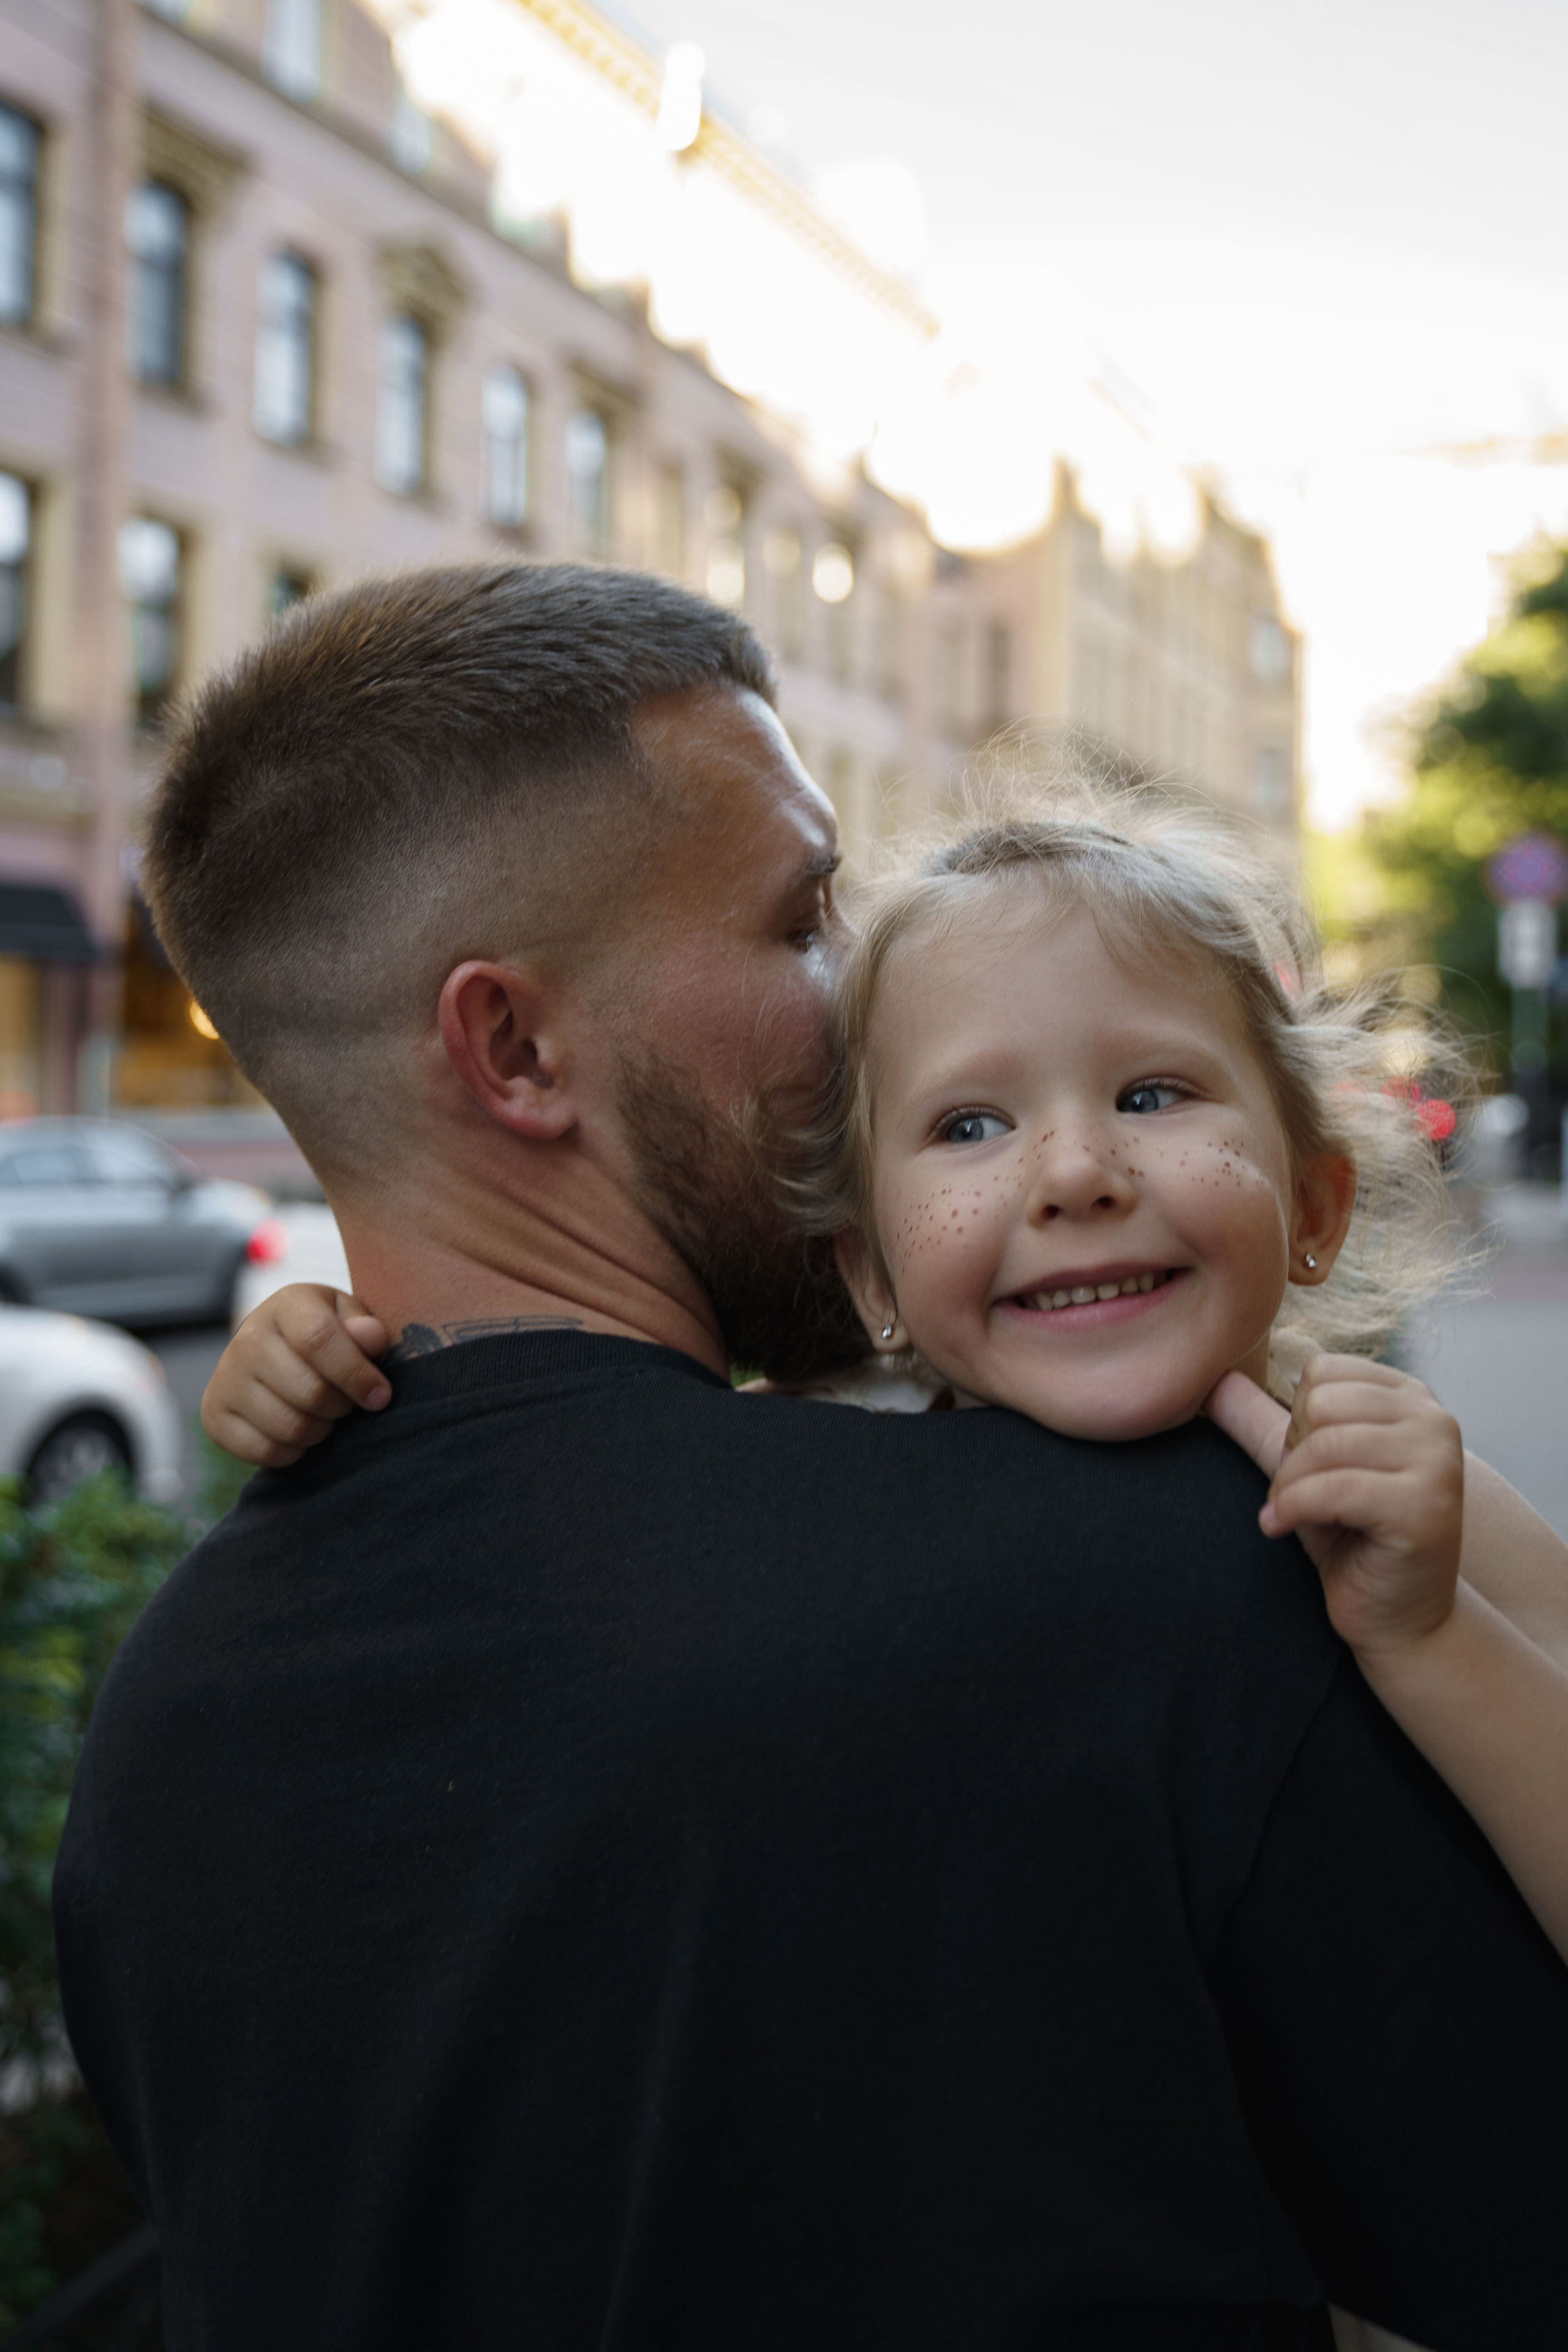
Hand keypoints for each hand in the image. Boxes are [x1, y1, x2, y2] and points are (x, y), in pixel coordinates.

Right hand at [200, 1284, 390, 1467]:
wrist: (276, 1352)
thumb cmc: (326, 1336)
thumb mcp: (350, 1321)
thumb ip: (366, 1328)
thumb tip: (371, 1337)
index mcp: (286, 1305)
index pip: (318, 1339)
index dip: (355, 1373)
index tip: (380, 1396)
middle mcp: (247, 1338)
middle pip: (310, 1391)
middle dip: (342, 1406)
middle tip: (347, 1403)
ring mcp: (225, 1377)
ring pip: (290, 1427)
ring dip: (320, 1430)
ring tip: (324, 1415)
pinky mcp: (214, 1415)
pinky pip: (264, 1451)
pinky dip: (293, 1452)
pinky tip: (299, 1429)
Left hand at [1205, 1358, 1464, 1666]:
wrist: (1398, 1621)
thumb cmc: (1352, 1541)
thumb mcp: (1303, 1468)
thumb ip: (1259, 1419)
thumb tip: (1212, 1377)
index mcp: (1411, 1399)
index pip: (1322, 1372)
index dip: (1297, 1423)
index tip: (1311, 1468)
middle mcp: (1435, 1419)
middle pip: (1321, 1402)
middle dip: (1294, 1454)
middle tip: (1304, 1496)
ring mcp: (1438, 1461)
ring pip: (1325, 1444)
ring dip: (1290, 1487)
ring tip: (1293, 1515)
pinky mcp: (1426, 1507)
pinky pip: (1333, 1488)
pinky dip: (1294, 1510)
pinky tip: (1284, 1529)